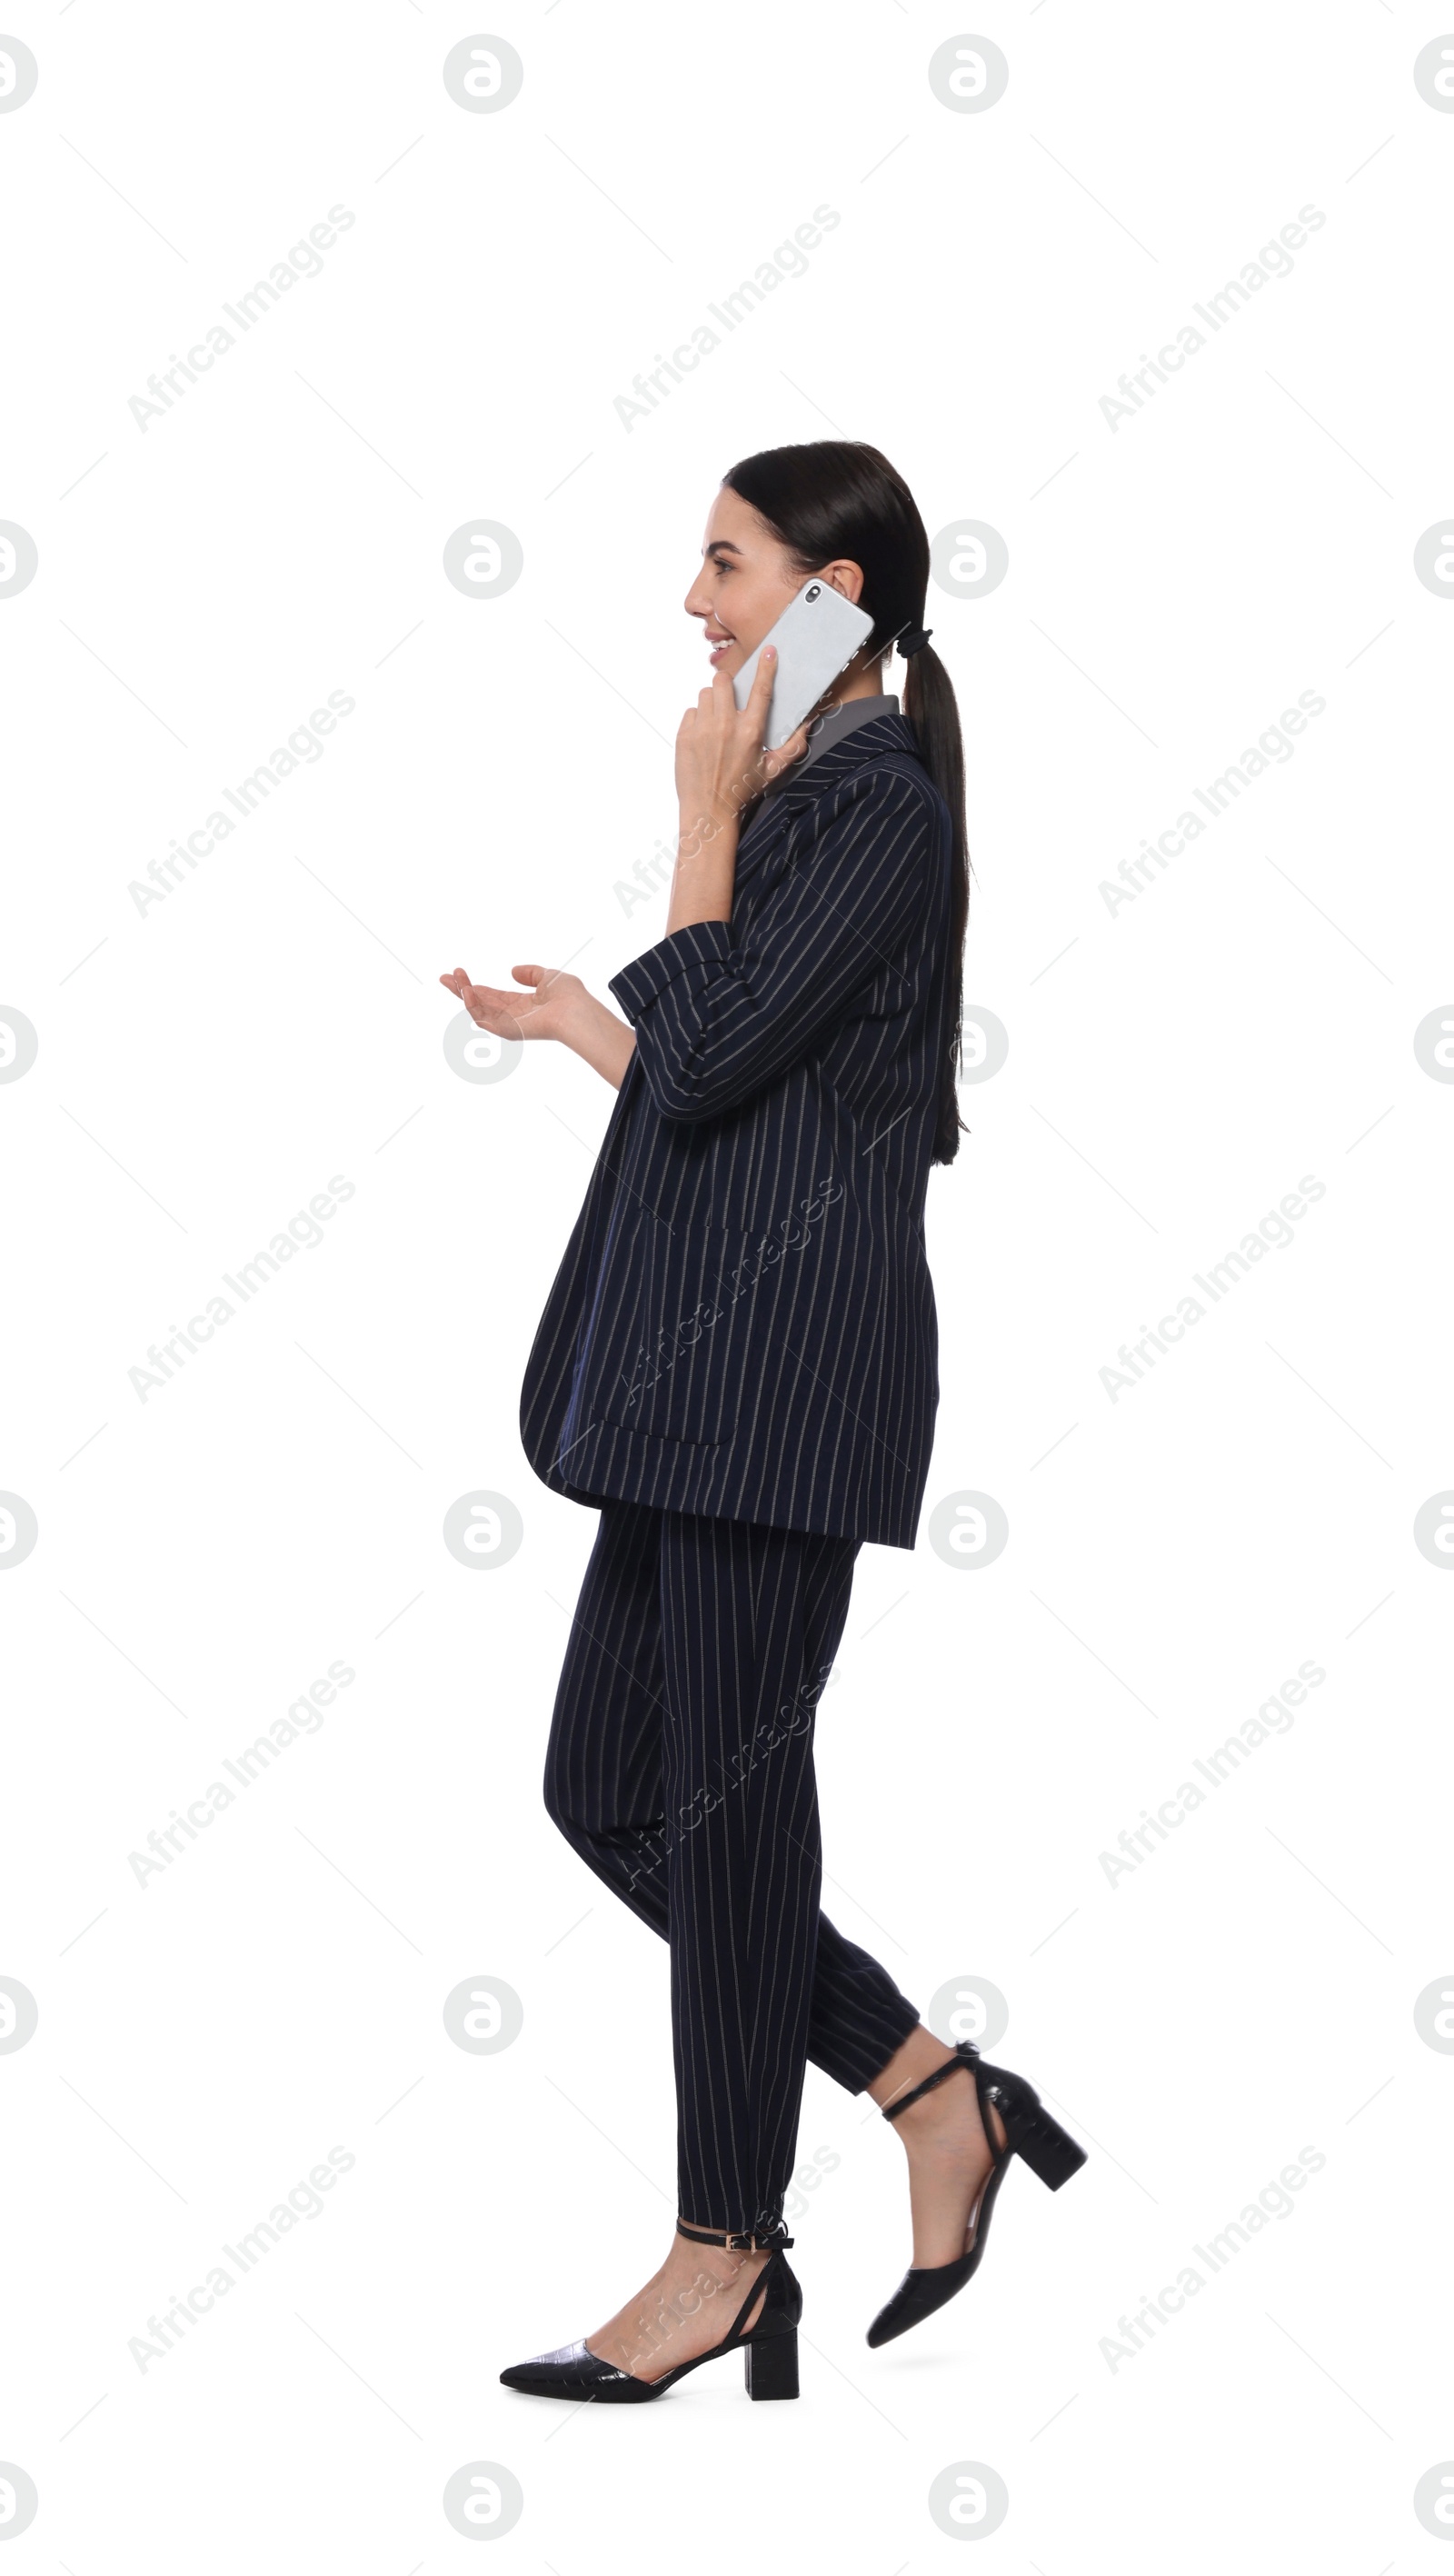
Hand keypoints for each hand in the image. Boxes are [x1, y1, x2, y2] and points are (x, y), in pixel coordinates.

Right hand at [438, 961, 586, 1045]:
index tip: (460, 974)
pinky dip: (471, 1005)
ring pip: (478, 1010)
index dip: (476, 986)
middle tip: (445, 976)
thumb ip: (531, 973)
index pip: (493, 996)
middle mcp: (513, 1016)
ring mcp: (509, 1024)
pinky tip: (465, 990)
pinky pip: (482, 1019)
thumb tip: (512, 971)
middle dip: (461, 989)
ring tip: (454, 977)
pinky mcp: (505, 1030)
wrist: (575, 1011)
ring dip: (463, 993)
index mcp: (522, 1004)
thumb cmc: (569, 996)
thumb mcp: (549, 976)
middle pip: (481, 1002)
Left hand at [674, 647, 809, 834]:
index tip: (769, 651)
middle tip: (730, 701)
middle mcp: (726, 726)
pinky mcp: (685, 735)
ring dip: (712, 703)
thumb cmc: (740, 791)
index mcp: (750, 731)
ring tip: (716, 723)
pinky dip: (697, 719)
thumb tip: (808, 725)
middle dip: (727, 686)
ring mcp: (702, 729)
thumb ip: (794, 746)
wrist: (708, 810)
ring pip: (705, 694)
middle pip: (723, 681)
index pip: (761, 690)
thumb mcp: (772, 771)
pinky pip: (691, 711)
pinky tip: (703, 736)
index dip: (766, 667)